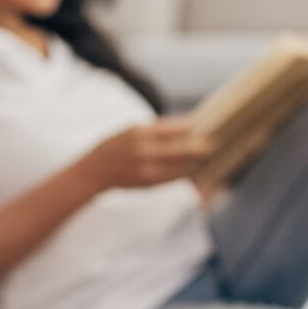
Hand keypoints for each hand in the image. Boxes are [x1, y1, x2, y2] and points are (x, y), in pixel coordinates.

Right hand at [83, 119, 213, 190]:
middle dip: (200, 147)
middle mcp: (144, 151)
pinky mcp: (149, 184)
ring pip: (181, 166)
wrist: (94, 172)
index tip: (202, 125)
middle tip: (213, 144)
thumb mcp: (131, 130)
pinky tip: (192, 168)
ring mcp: (147, 170)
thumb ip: (156, 130)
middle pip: (182, 149)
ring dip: (195, 162)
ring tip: (206, 157)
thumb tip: (186, 128)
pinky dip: (185, 173)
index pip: (174, 128)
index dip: (191, 127)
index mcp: (139, 133)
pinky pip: (174, 178)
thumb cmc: (115, 146)